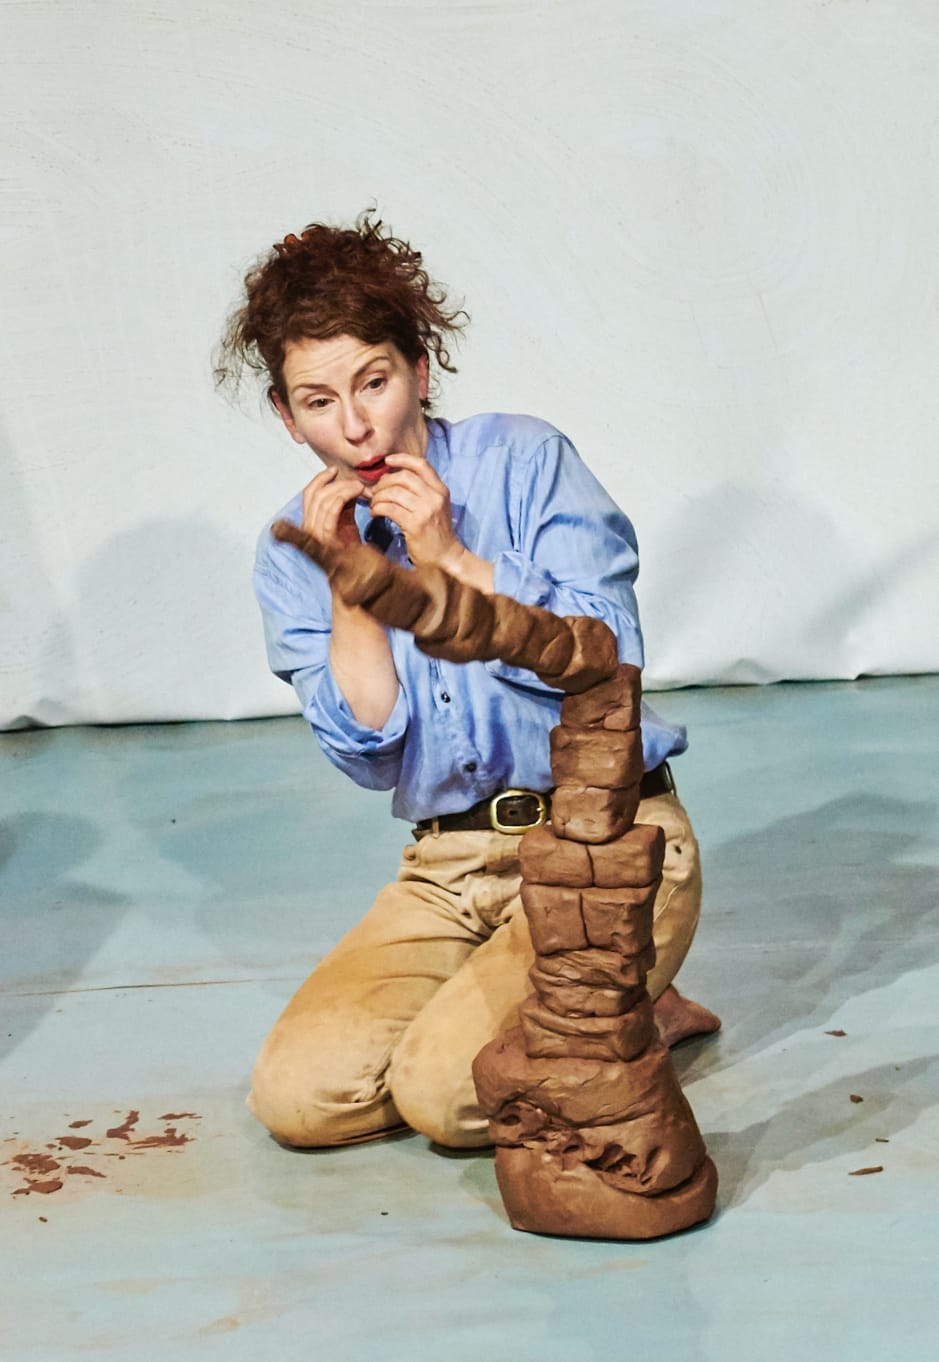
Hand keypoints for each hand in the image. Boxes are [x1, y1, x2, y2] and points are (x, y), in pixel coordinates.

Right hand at [300, 467, 362, 551]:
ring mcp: (315, 535)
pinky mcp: (326, 539)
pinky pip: (332, 508)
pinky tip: (358, 493)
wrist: (365, 573)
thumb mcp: (347, 522)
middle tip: (354, 481)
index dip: (319, 480)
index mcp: (311, 524)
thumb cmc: (357, 550)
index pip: (308, 495)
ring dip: (343, 488)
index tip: (334, 471)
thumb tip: (347, 486)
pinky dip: (345, 495)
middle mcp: (308, 529)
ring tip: (359, 487)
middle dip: (335, 483)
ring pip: (323, 499)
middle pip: (314, 494)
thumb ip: (343, 505)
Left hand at [369, 453, 460, 568]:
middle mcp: (435, 497)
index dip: (402, 459)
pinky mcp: (415, 524)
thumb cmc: (437, 533)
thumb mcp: (436, 507)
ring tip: (373, 504)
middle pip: (404, 477)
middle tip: (375, 492)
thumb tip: (394, 477)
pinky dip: (377, 508)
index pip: (421, 465)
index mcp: (441, 490)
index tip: (388, 461)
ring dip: (378, 497)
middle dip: (384, 482)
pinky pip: (389, 508)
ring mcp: (426, 510)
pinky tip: (375, 513)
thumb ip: (422, 491)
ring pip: (394, 492)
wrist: (446, 557)